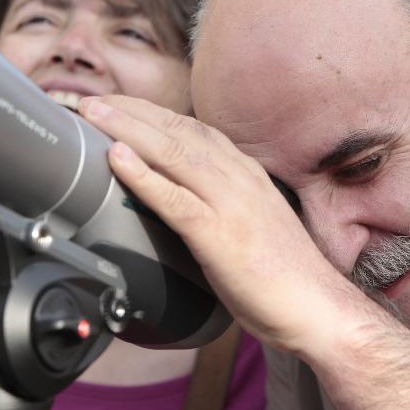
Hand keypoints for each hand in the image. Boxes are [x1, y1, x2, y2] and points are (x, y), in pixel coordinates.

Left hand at [78, 95, 365, 355]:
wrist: (318, 308)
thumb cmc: (282, 276)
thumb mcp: (250, 225)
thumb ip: (221, 206)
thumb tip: (186, 204)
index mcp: (245, 175)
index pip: (194, 130)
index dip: (153, 114)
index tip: (120, 106)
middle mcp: (239, 178)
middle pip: (178, 131)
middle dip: (132, 112)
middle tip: (91, 101)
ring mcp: (231, 203)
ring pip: (173, 153)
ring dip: (128, 130)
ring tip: (94, 115)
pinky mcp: (220, 235)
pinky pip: (175, 199)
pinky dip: (143, 175)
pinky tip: (117, 159)